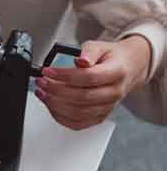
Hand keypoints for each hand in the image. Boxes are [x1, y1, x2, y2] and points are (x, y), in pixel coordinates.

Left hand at [36, 36, 151, 129]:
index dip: (64, 75)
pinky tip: (51, 105)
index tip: (47, 71)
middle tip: (41, 82)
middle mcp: (114, 92)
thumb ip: (89, 51)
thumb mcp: (101, 46)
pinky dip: (60, 116)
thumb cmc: (112, 58)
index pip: (88, 77)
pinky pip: (77, 123)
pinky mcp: (99, 117)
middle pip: (81, 97)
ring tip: (42, 93)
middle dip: (55, 91)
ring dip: (55, 105)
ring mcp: (107, 107)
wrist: (128, 69)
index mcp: (117, 72)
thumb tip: (80, 60)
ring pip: (77, 113)